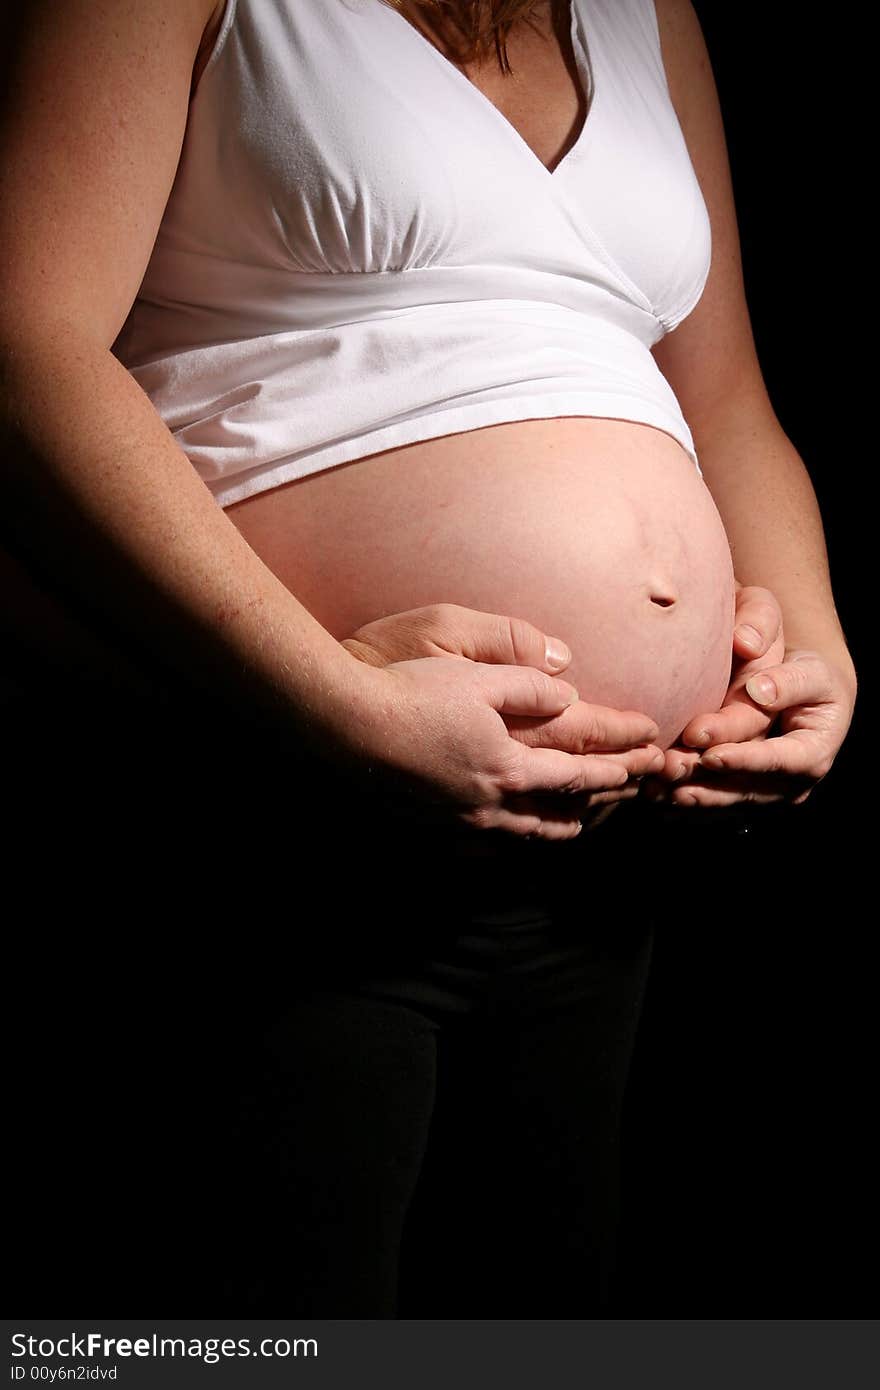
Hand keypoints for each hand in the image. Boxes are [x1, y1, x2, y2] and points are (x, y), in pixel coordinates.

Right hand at [343, 654, 659, 839]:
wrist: (345, 725)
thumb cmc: (411, 691)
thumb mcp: (478, 675)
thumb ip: (529, 684)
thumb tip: (569, 692)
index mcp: (508, 766)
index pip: (574, 773)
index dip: (610, 769)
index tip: (638, 766)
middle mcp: (488, 804)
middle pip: (552, 817)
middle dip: (588, 808)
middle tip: (616, 802)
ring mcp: (456, 821)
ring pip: (518, 835)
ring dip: (551, 828)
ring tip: (572, 823)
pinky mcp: (428, 824)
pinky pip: (481, 845)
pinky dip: (507, 840)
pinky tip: (507, 835)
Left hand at [644, 583, 856, 805]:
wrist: (803, 700)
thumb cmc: (809, 679)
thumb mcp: (812, 672)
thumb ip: (790, 681)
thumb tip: (759, 690)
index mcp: (813, 755)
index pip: (777, 761)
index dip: (743, 759)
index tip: (710, 754)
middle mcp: (791, 786)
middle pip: (743, 787)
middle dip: (704, 781)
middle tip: (669, 769)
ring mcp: (765, 797)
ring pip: (723, 801)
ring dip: (687, 795)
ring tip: (654, 787)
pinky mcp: (741, 799)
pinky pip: (710, 805)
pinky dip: (682, 801)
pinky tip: (654, 794)